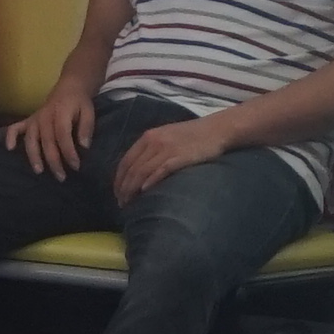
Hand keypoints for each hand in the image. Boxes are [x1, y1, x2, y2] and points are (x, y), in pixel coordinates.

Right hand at [7, 89, 98, 177]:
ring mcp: (35, 119)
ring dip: (34, 156)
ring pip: (31, 139)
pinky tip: (10, 148)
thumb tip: (84, 146)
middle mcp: (45, 117)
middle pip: (47, 141)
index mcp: (61, 113)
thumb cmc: (79, 103)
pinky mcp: (29, 121)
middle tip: (61, 177)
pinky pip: (16, 128)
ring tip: (39, 171)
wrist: (69, 87)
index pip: (63, 135)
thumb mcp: (89, 112)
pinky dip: (11, 137)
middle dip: (54, 161)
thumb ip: (86, 128)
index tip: (75, 166)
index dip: (68, 152)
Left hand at [109, 111, 234, 205]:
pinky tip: (144, 192)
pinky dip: (150, 182)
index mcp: (148, 137)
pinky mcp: (179, 157)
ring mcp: (166, 149)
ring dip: (133, 190)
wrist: (216, 130)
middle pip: (132, 169)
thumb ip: (150, 151)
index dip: (118, 180)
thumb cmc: (191, 137)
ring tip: (130, 203)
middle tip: (121, 204)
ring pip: (142, 171)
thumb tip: (136, 172)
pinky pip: (160, 170)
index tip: (117, 194)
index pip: (125, 161)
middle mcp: (154, 141)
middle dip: (123, 188)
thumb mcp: (165, 138)